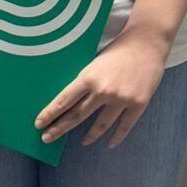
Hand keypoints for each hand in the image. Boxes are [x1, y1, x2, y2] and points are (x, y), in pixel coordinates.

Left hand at [37, 28, 168, 148]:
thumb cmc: (119, 50)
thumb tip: (68, 101)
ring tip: (83, 142)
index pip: (63, 101)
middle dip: (59, 128)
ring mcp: (121, 99)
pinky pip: (124, 126)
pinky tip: (109, 143)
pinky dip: (115, 137)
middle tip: (47, 138)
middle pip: (76, 115)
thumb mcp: (95, 63)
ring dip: (89, 135)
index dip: (50, 114)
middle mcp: (103, 90)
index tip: (39, 124)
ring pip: (100, 125)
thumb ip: (85, 81)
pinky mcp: (138, 104)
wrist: (147, 43)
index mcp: (89, 77)